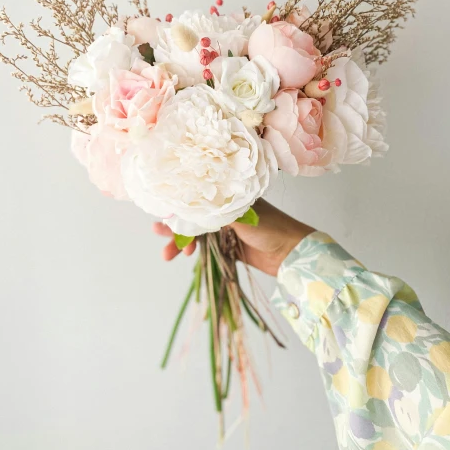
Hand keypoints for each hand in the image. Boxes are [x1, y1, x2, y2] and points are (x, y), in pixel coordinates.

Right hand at [152, 199, 313, 275]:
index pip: (199, 194)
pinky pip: (205, 247)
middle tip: (157, 231)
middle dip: (176, 223)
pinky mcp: (228, 246)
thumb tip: (188, 206)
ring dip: (182, 241)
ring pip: (197, 232)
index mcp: (230, 194)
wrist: (291, 252)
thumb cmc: (271, 226)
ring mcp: (226, 229)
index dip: (180, 201)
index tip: (163, 209)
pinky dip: (194, 250)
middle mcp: (225, 209)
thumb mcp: (240, 215)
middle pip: (194, 214)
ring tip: (167, 253)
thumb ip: (215, 212)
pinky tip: (185, 255)